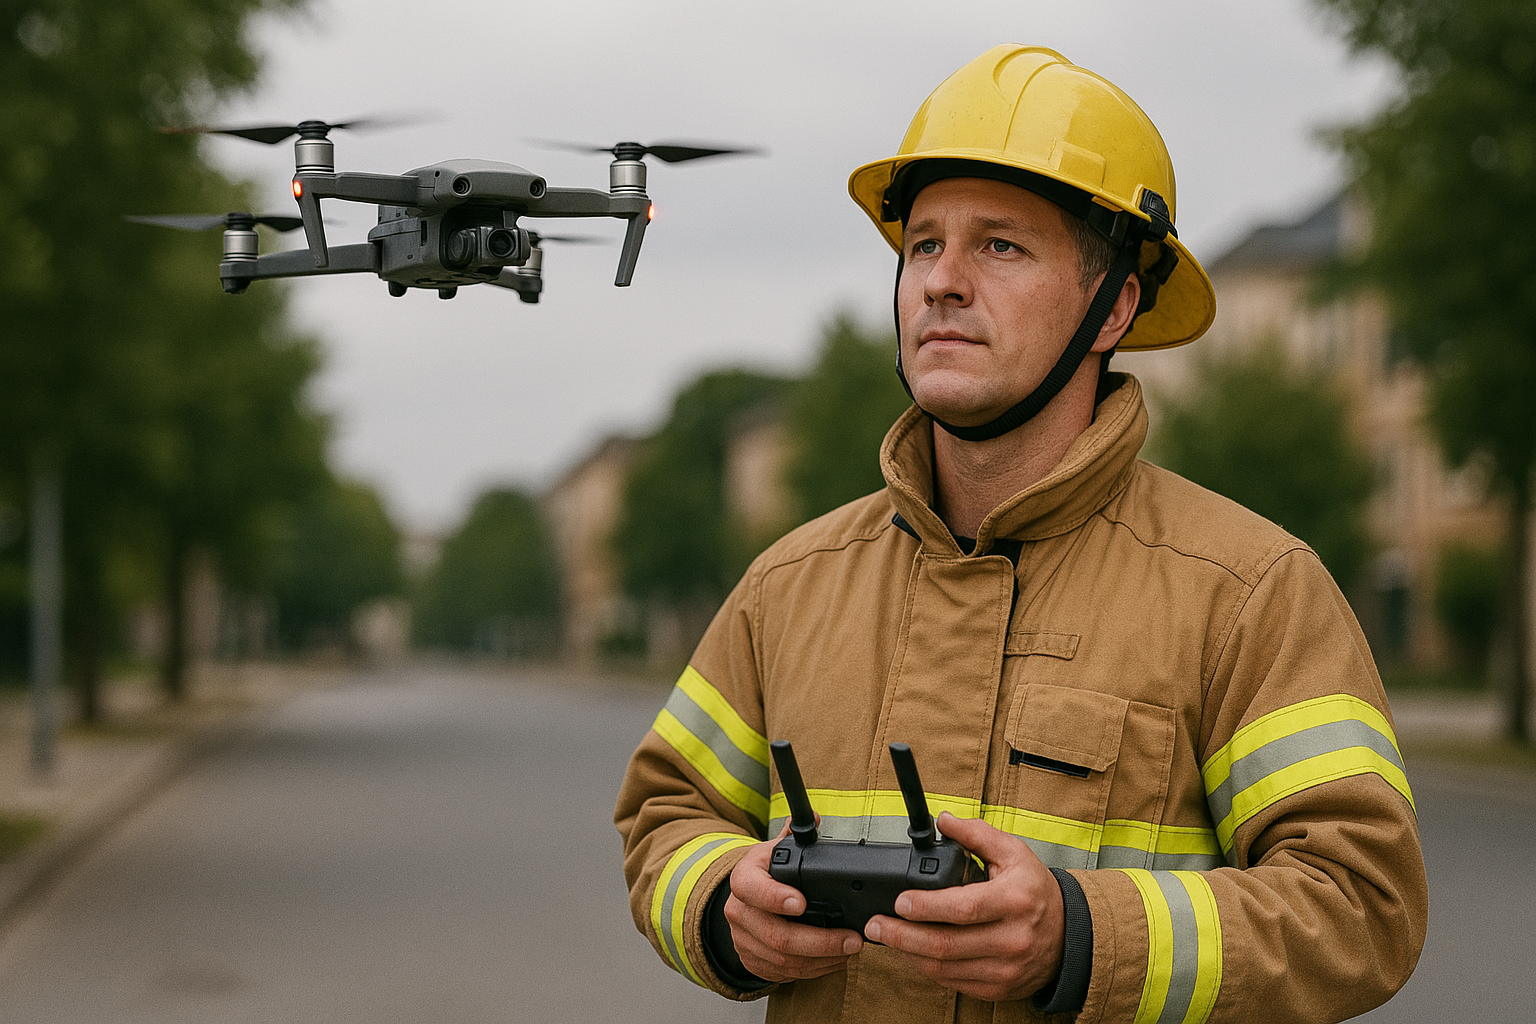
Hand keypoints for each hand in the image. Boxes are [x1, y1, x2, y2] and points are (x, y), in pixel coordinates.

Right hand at [725, 824, 862, 981]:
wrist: (742, 900)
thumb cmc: (764, 873)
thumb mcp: (773, 850)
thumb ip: (794, 835)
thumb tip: (814, 818)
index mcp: (743, 880)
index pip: (753, 890)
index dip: (776, 898)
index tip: (802, 903)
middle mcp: (738, 913)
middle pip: (777, 936)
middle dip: (820, 941)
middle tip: (851, 939)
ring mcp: (744, 941)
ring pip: (784, 960)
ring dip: (822, 960)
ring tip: (850, 950)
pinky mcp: (752, 962)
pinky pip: (784, 973)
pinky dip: (813, 970)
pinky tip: (833, 961)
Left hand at [863, 811, 1064, 1001]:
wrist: (1070, 936)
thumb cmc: (1036, 891)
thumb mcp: (1014, 853)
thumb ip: (977, 834)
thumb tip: (944, 820)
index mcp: (1015, 900)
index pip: (963, 908)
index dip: (926, 907)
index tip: (899, 902)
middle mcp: (1012, 939)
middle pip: (946, 945)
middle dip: (902, 936)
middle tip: (876, 925)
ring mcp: (1005, 969)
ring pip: (944, 968)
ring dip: (908, 954)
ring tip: (886, 938)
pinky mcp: (998, 989)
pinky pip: (952, 983)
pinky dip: (926, 969)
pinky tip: (911, 953)